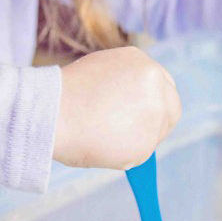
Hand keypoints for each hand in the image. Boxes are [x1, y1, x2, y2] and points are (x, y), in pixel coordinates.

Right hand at [54, 46, 181, 169]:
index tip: (143, 115)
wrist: (51, 112)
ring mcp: (155, 114)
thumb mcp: (101, 74)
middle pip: (171, 111)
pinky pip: (139, 156)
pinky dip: (123, 157)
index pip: (163, 86)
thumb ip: (123, 87)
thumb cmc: (62, 96)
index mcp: (142, 63)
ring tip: (99, 137)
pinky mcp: (147, 143)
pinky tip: (99, 147)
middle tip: (133, 136)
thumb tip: (130, 110)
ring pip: (153, 136)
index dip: (153, 103)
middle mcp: (156, 85)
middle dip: (156, 124)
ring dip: (133, 141)